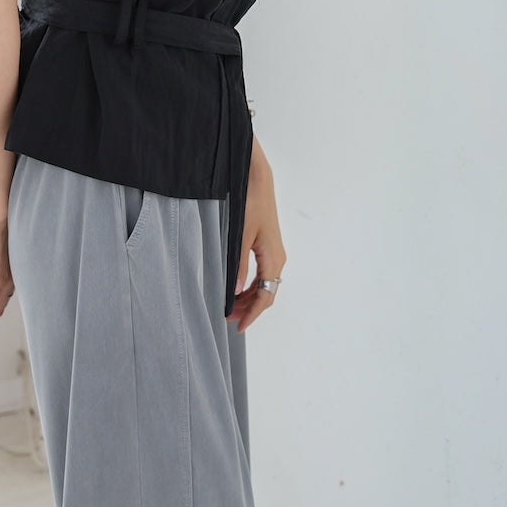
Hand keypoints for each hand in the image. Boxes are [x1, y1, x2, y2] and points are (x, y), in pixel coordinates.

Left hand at [227, 135, 285, 333]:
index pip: (265, 297)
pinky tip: (238, 286)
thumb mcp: (241, 235)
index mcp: (273, 259)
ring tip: (231, 305)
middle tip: (229, 317)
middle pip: (266, 294)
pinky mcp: (269, 245)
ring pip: (265, 285)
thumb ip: (238, 264)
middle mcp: (278, 259)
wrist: (258, 180)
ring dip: (249, 297)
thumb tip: (234, 290)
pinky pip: (263, 273)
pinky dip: (251, 284)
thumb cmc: (251, 204)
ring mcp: (274, 252)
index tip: (238, 326)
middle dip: (249, 308)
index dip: (252, 314)